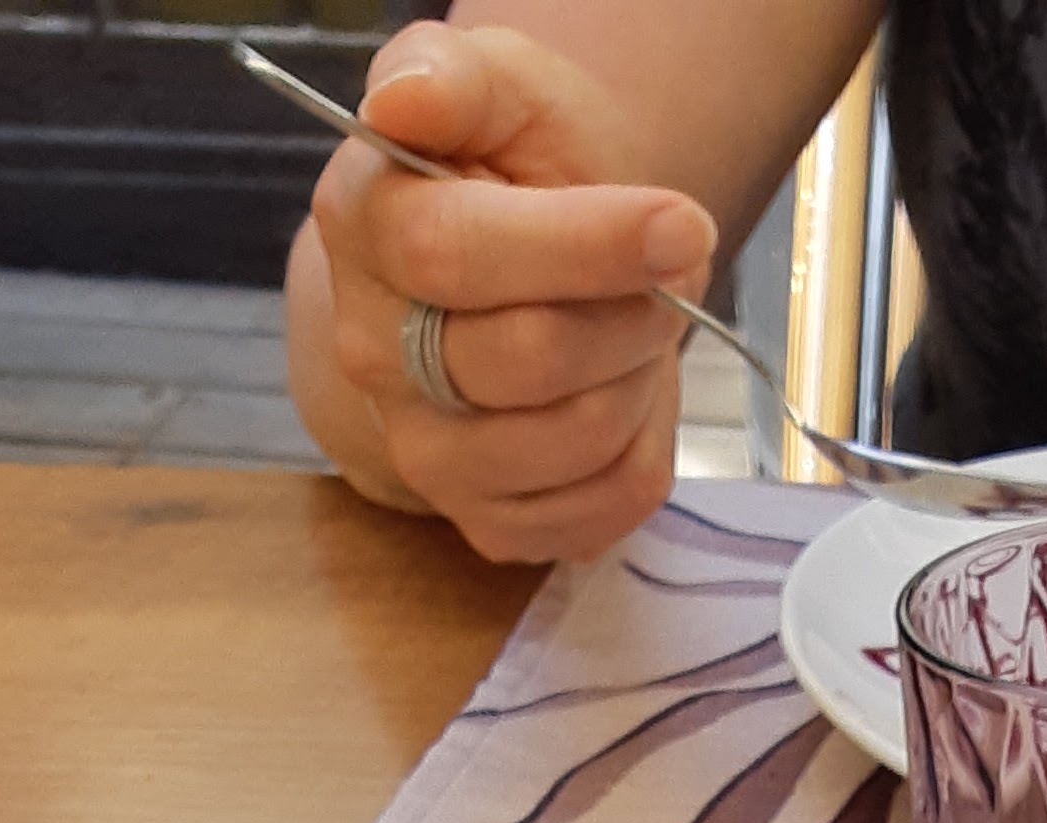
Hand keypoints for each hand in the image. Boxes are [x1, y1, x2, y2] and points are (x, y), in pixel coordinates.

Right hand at [304, 20, 718, 564]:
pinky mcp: (488, 523)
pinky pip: (604, 506)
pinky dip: (645, 444)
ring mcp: (425, 455)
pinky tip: (624, 389)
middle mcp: (374, 355)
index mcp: (365, 228)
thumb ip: (450, 75)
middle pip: (531, 358)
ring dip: (642, 373)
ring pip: (579, 436)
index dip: (587, 246)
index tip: (681, 221)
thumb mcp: (494, 83)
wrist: (512, 265)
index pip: (459, 256)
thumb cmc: (508, 167)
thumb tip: (405, 101)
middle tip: (668, 266)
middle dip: (633, 309)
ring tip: (636, 322)